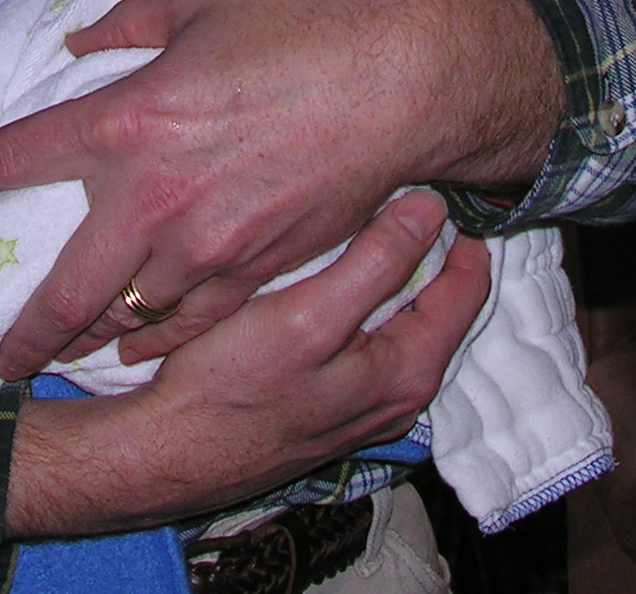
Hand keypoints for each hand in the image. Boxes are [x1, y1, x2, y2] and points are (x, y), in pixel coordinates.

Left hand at [0, 0, 553, 377]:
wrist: (394, 85)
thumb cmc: (297, 31)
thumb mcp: (199, 2)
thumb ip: (127, 27)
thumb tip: (81, 44)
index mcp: (126, 121)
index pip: (22, 154)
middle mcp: (152, 197)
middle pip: (64, 290)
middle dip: (25, 333)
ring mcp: (204, 247)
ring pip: (128, 314)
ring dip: (95, 334)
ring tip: (70, 351)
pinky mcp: (254, 273)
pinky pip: (192, 323)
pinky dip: (162, 339)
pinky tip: (144, 346)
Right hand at [4, 188, 489, 537]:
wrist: (166, 453)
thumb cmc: (227, 388)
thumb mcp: (305, 318)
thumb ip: (374, 265)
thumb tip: (431, 209)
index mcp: (408, 371)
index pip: (469, 286)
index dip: (459, 230)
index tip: (434, 180)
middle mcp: (399, 393)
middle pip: (437, 300)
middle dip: (424, 245)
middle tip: (394, 185)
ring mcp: (365, 401)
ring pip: (399, 317)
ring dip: (387, 270)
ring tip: (358, 214)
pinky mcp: (331, 401)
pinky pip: (365, 337)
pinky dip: (357, 299)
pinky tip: (323, 271)